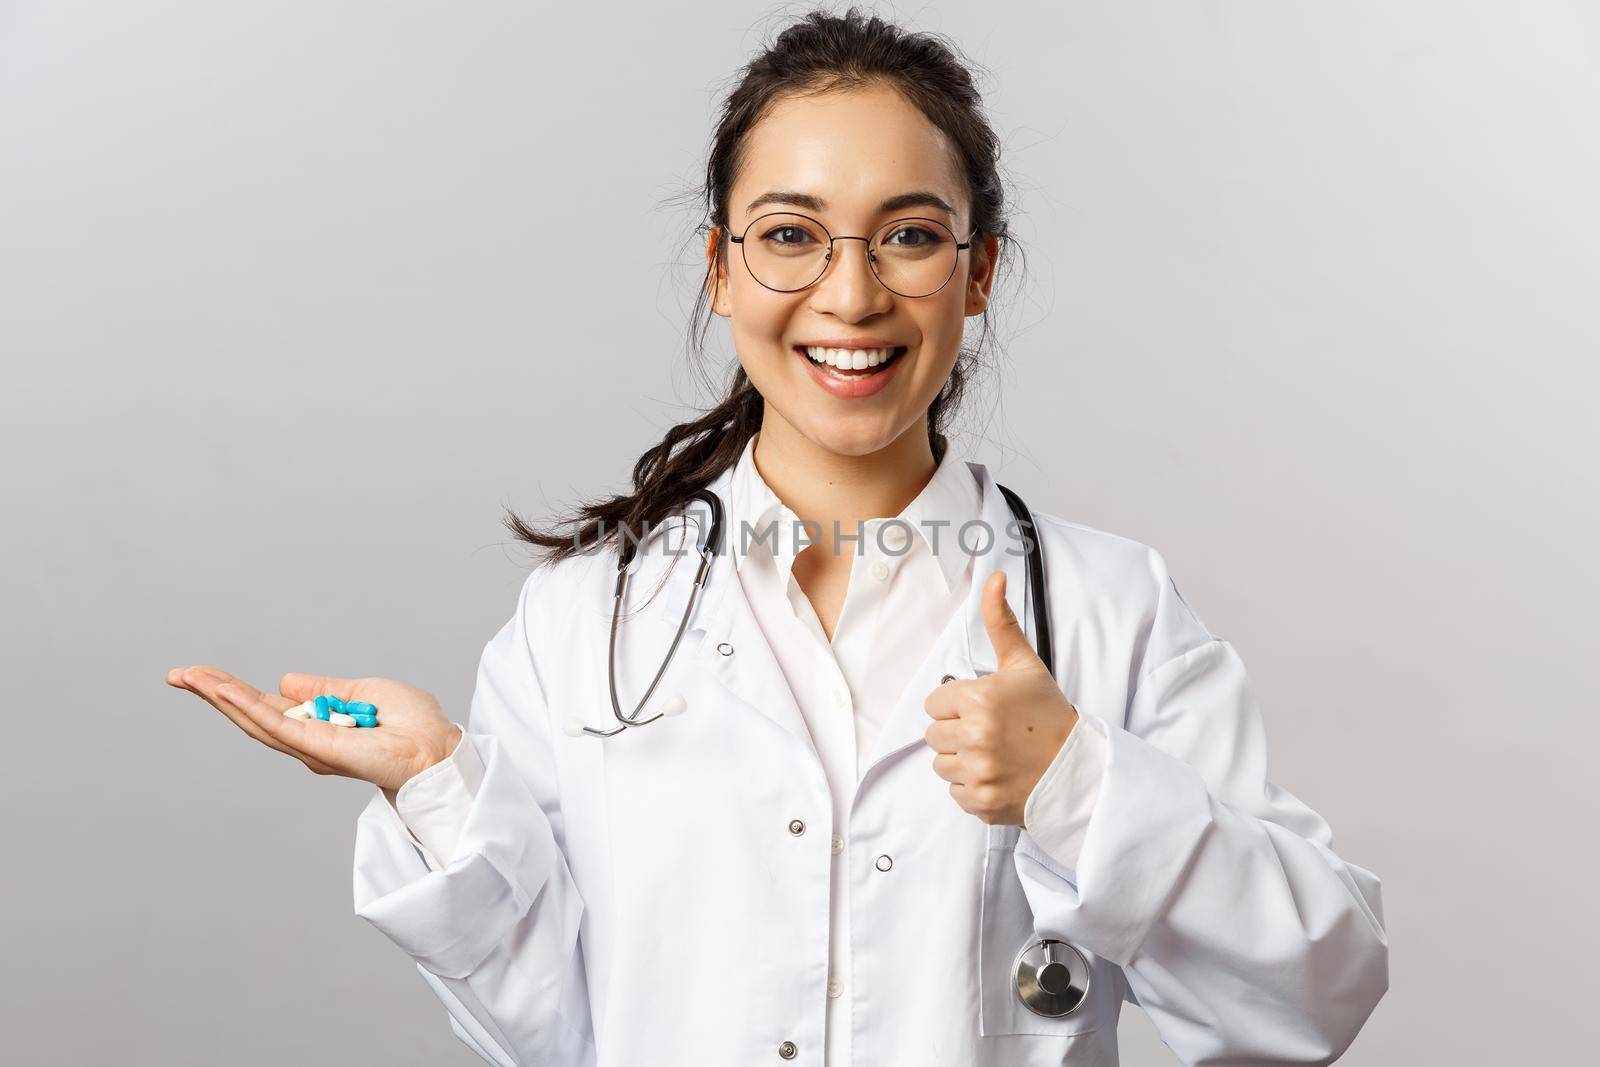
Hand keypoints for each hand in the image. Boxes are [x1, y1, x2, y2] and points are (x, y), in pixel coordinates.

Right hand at [166, 666, 461, 791]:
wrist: (436, 747)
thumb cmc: (412, 725)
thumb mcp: (362, 693)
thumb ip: (324, 689)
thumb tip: (287, 681)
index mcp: (316, 727)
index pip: (265, 707)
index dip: (232, 691)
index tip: (200, 674)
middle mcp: (307, 742)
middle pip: (249, 715)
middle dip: (212, 694)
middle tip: (177, 674)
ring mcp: (309, 746)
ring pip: (254, 719)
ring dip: (219, 696)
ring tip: (188, 676)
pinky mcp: (318, 747)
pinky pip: (276, 723)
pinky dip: (246, 705)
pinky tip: (221, 689)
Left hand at [924, 570, 1079, 825]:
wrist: (1078, 769)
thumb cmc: (1049, 714)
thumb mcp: (1024, 665)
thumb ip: (1001, 622)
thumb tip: (994, 577)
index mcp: (978, 699)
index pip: (935, 703)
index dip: (957, 705)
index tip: (984, 709)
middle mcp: (974, 737)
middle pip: (934, 734)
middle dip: (958, 732)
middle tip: (992, 732)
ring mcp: (977, 772)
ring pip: (941, 764)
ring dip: (962, 761)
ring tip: (995, 754)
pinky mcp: (980, 802)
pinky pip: (954, 792)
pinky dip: (972, 787)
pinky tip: (998, 776)